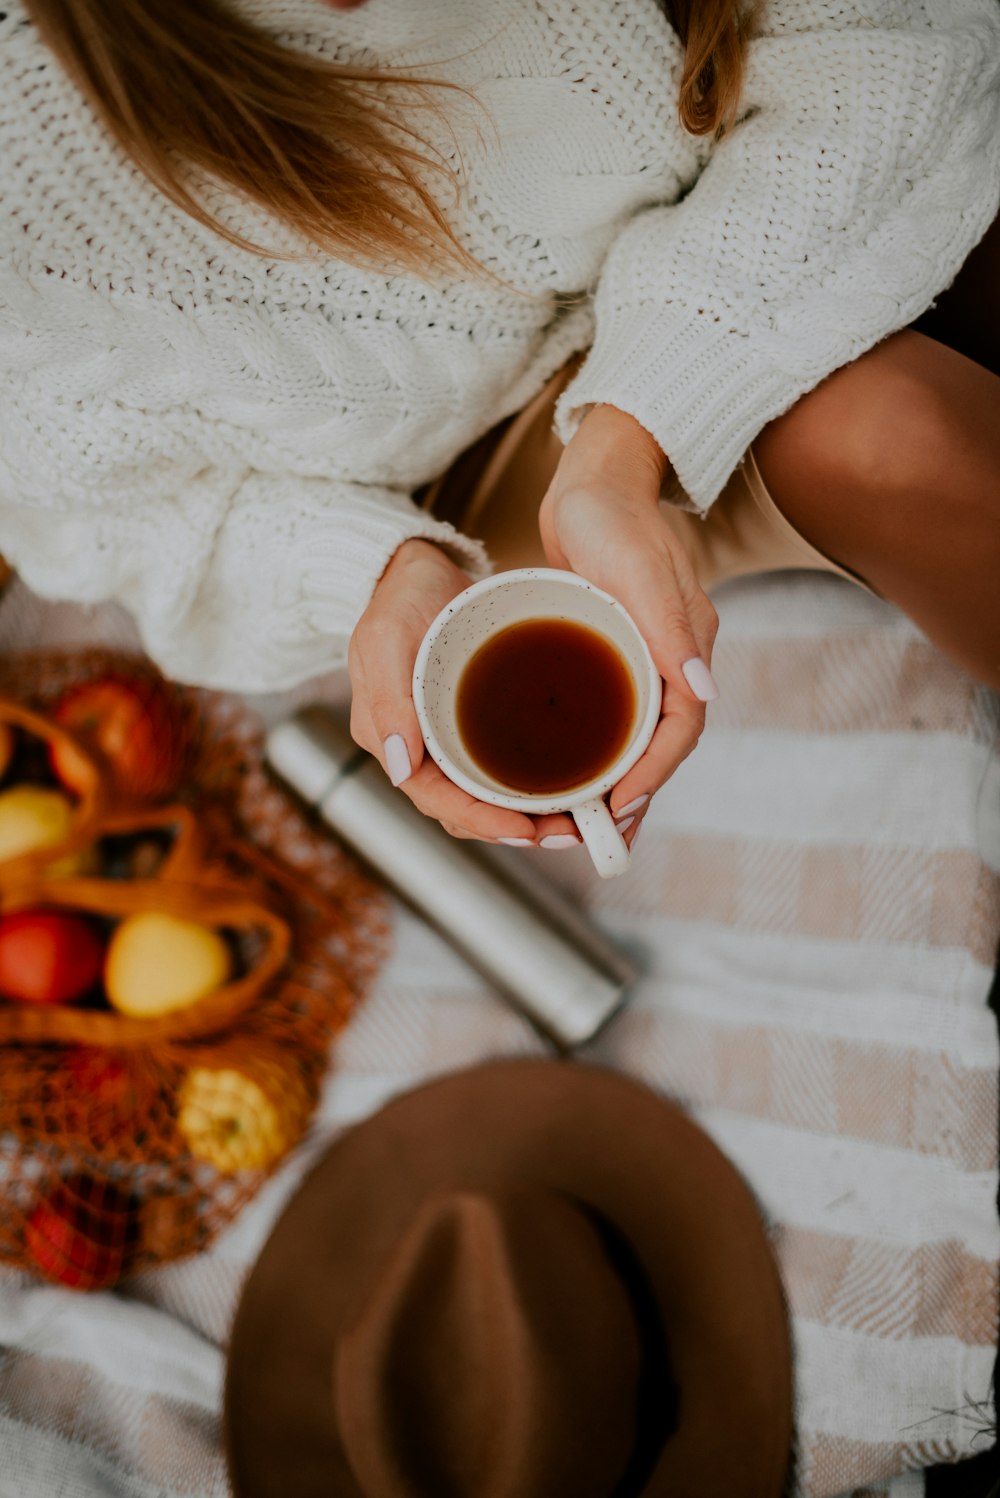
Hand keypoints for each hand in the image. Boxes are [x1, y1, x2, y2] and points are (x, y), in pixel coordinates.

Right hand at [348, 539, 580, 843]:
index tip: (527, 831)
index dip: (483, 822)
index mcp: (393, 741)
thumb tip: (400, 767)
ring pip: (491, 794)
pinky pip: (506, 766)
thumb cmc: (398, 598)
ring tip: (581, 819)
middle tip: (572, 832)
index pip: (438, 801)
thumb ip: (388, 700)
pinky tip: (573, 780)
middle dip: (518, 828)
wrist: (419, 567)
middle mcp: (422, 750)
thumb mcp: (386, 639)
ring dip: (533, 814)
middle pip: (470, 809)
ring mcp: (450, 739)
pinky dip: (536, 781)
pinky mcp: (477, 724)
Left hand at [539, 404, 719, 845]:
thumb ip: (673, 632)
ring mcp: (646, 651)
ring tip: (589, 815)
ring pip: (639, 730)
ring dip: (621, 774)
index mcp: (687, 644)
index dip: (655, 772)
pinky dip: (602, 741)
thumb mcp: (639, 573)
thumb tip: (704, 692)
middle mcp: (672, 655)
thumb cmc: (613, 516)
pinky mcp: (617, 644)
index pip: (682, 726)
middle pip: (663, 739)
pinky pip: (616, 708)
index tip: (621, 805)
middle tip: (604, 833)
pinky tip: (573, 761)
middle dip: (639, 790)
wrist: (595, 476)